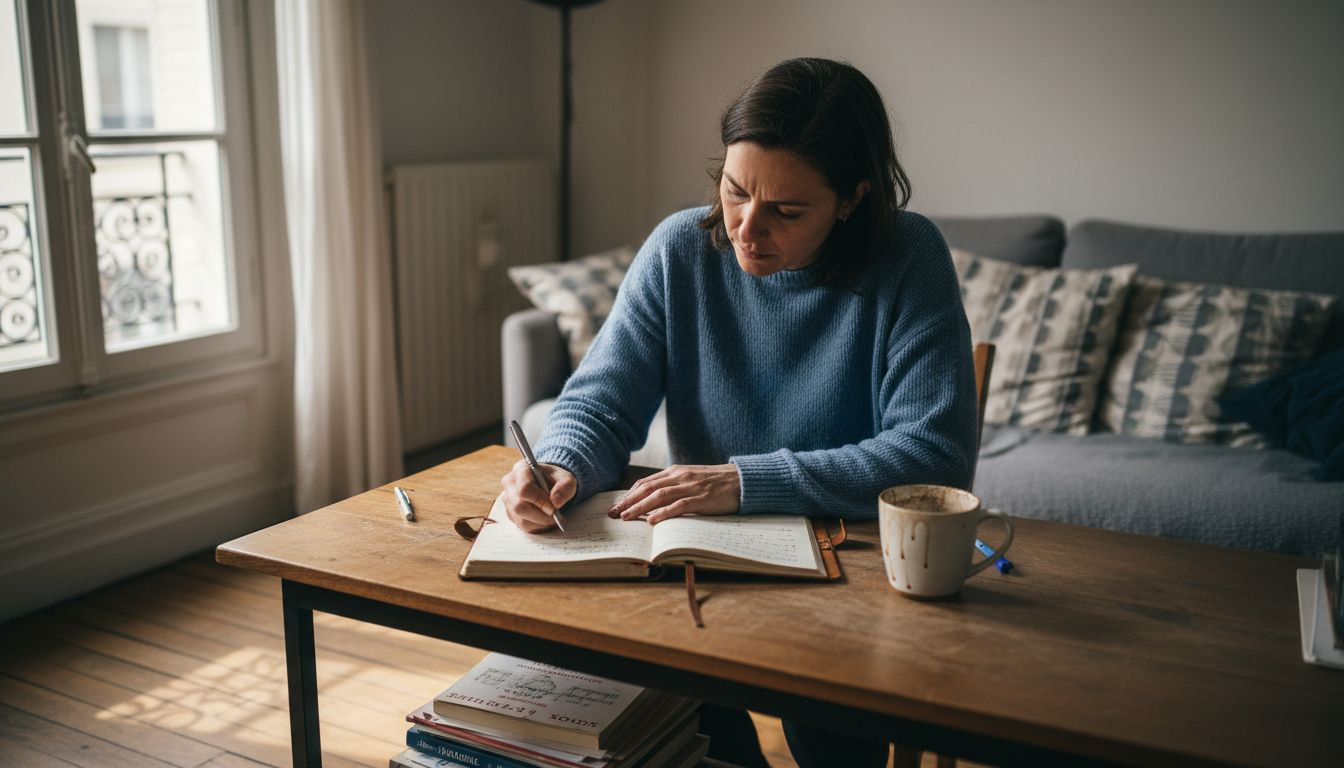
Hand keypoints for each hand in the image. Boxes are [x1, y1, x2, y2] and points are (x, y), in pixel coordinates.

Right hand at [499, 460, 576, 532]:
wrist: (548, 484)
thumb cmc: (556, 480)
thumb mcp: (566, 478)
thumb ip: (565, 486)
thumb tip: (556, 502)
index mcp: (521, 469)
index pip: (524, 488)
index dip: (539, 501)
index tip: (553, 507)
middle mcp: (510, 483)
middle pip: (519, 506)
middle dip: (541, 515)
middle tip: (555, 516)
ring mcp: (508, 499)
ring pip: (520, 518)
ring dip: (540, 523)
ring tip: (553, 519)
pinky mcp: (510, 512)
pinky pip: (521, 525)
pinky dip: (537, 527)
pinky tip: (545, 521)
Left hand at [608, 464, 739, 523]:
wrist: (742, 480)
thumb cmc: (716, 482)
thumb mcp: (691, 479)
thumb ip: (674, 486)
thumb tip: (653, 501)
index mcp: (675, 472)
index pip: (646, 483)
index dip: (629, 494)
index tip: (616, 506)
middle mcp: (679, 477)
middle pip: (647, 489)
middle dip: (628, 502)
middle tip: (613, 514)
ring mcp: (690, 487)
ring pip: (659, 496)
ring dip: (640, 507)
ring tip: (626, 517)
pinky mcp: (701, 498)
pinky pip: (679, 506)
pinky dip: (664, 513)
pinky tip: (653, 521)